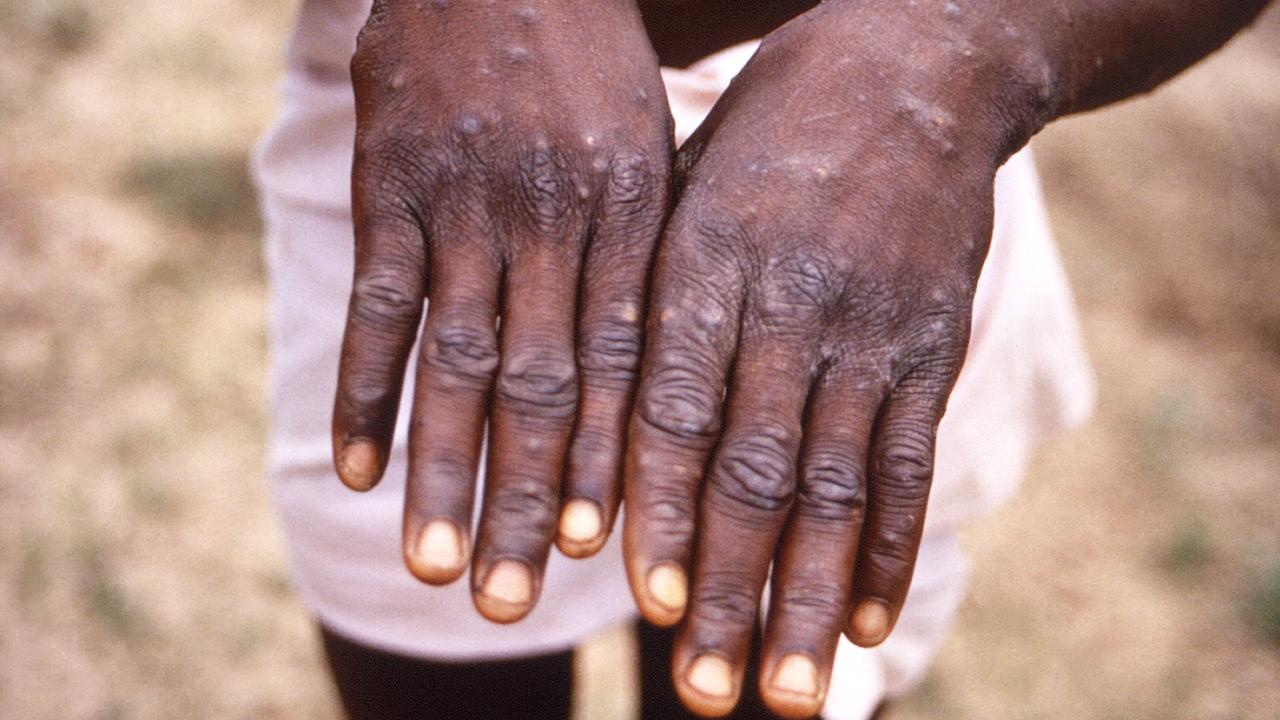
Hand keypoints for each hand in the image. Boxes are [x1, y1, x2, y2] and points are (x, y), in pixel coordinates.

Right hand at [332, 0, 671, 622]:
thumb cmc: (591, 68)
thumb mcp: (648, 149)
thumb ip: (647, 260)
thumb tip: (652, 386)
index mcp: (629, 212)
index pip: (621, 361)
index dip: (608, 460)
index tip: (599, 552)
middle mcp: (551, 216)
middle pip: (538, 383)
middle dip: (524, 498)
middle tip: (509, 599)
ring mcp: (464, 201)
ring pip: (454, 358)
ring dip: (440, 469)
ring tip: (432, 564)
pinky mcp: (390, 183)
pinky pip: (378, 301)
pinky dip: (364, 388)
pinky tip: (357, 469)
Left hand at [622, 4, 1040, 715]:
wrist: (917, 65)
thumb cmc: (770, 131)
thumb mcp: (687, 184)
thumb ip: (651, 297)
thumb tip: (598, 426)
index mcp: (707, 259)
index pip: (675, 406)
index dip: (661, 509)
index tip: (646, 603)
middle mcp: (790, 303)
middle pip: (754, 469)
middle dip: (729, 589)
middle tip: (706, 694)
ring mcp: (870, 328)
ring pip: (835, 485)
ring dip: (806, 596)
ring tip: (785, 692)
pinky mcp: (931, 343)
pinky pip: (909, 458)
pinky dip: (887, 545)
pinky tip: (863, 618)